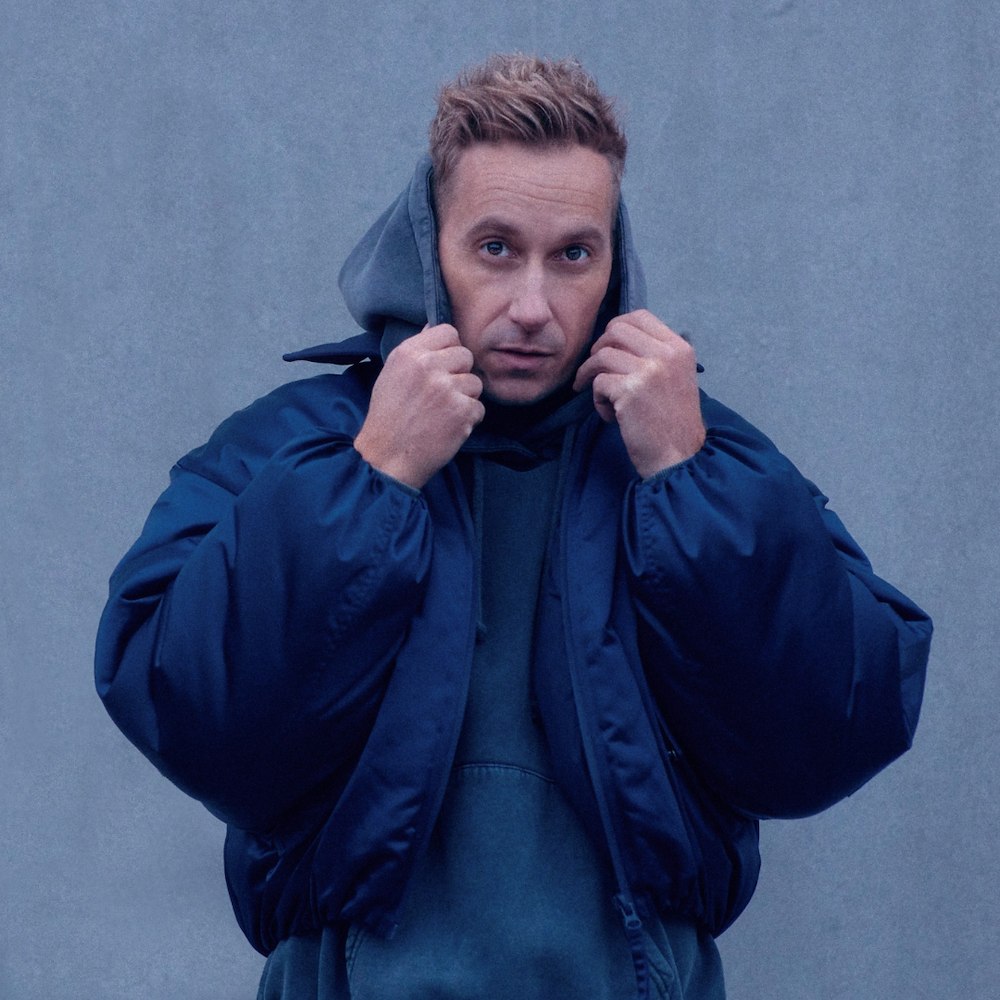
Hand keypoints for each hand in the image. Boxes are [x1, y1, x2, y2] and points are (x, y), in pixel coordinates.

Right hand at [354, 325, 484, 488]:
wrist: (387, 457)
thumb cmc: (388, 418)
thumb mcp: (392, 374)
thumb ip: (416, 351)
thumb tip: (434, 327)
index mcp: (409, 353)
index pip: (448, 331)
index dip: (449, 349)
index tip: (443, 366)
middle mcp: (429, 366)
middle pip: (466, 355)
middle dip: (459, 374)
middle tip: (442, 394)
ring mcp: (447, 389)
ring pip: (475, 383)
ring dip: (465, 399)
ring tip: (443, 413)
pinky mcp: (462, 411)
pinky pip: (479, 408)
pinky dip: (468, 420)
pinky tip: (448, 427)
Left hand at [573, 309, 704, 477]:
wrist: (679, 456)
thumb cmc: (673, 422)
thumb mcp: (677, 378)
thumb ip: (655, 356)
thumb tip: (617, 340)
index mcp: (679, 348)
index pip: (640, 316)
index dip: (616, 328)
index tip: (607, 347)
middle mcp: (666, 354)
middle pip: (615, 330)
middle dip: (598, 349)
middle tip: (595, 371)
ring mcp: (648, 371)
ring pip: (601, 356)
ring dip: (591, 376)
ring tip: (601, 397)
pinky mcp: (630, 391)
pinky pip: (598, 383)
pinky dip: (598, 400)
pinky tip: (611, 416)